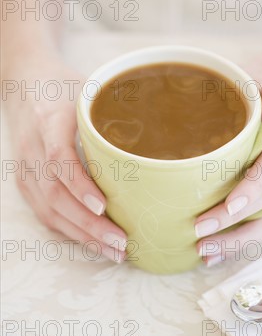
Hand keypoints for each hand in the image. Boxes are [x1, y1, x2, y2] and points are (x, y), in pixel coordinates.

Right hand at [4, 56, 126, 262]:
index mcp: (49, 122)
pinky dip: (71, 231)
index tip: (103, 206)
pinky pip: (46, 213)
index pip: (59, 159)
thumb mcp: (87, 90)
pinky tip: (94, 242)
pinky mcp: (26, 182)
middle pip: (56, 195)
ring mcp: (25, 169)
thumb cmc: (63, 87)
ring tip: (114, 251)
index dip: (79, 185)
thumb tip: (164, 133)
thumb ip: (114, 111)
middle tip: (122, 242)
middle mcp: (32, 150)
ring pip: (50, 212)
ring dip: (83, 235)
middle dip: (89, 225)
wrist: (24, 84)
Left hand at [195, 81, 261, 266]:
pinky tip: (208, 256)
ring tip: (204, 252)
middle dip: (232, 223)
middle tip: (199, 230)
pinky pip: (253, 231)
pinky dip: (233, 246)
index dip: (251, 191)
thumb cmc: (259, 108)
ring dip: (234, 243)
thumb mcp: (260, 95)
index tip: (230, 206)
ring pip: (261, 226)